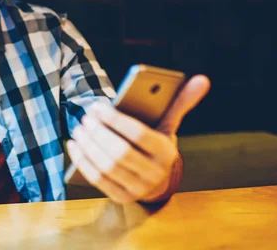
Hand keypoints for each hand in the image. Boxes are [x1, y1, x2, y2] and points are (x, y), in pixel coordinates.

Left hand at [67, 75, 210, 202]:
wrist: (160, 181)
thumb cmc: (159, 144)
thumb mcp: (170, 124)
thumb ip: (181, 102)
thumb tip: (202, 78)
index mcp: (166, 152)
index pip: (139, 135)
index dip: (115, 120)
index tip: (97, 107)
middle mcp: (155, 174)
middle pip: (120, 153)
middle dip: (99, 133)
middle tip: (85, 117)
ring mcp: (138, 189)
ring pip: (108, 168)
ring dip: (89, 147)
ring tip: (79, 129)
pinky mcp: (122, 198)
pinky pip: (98, 181)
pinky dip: (83, 162)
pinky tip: (74, 146)